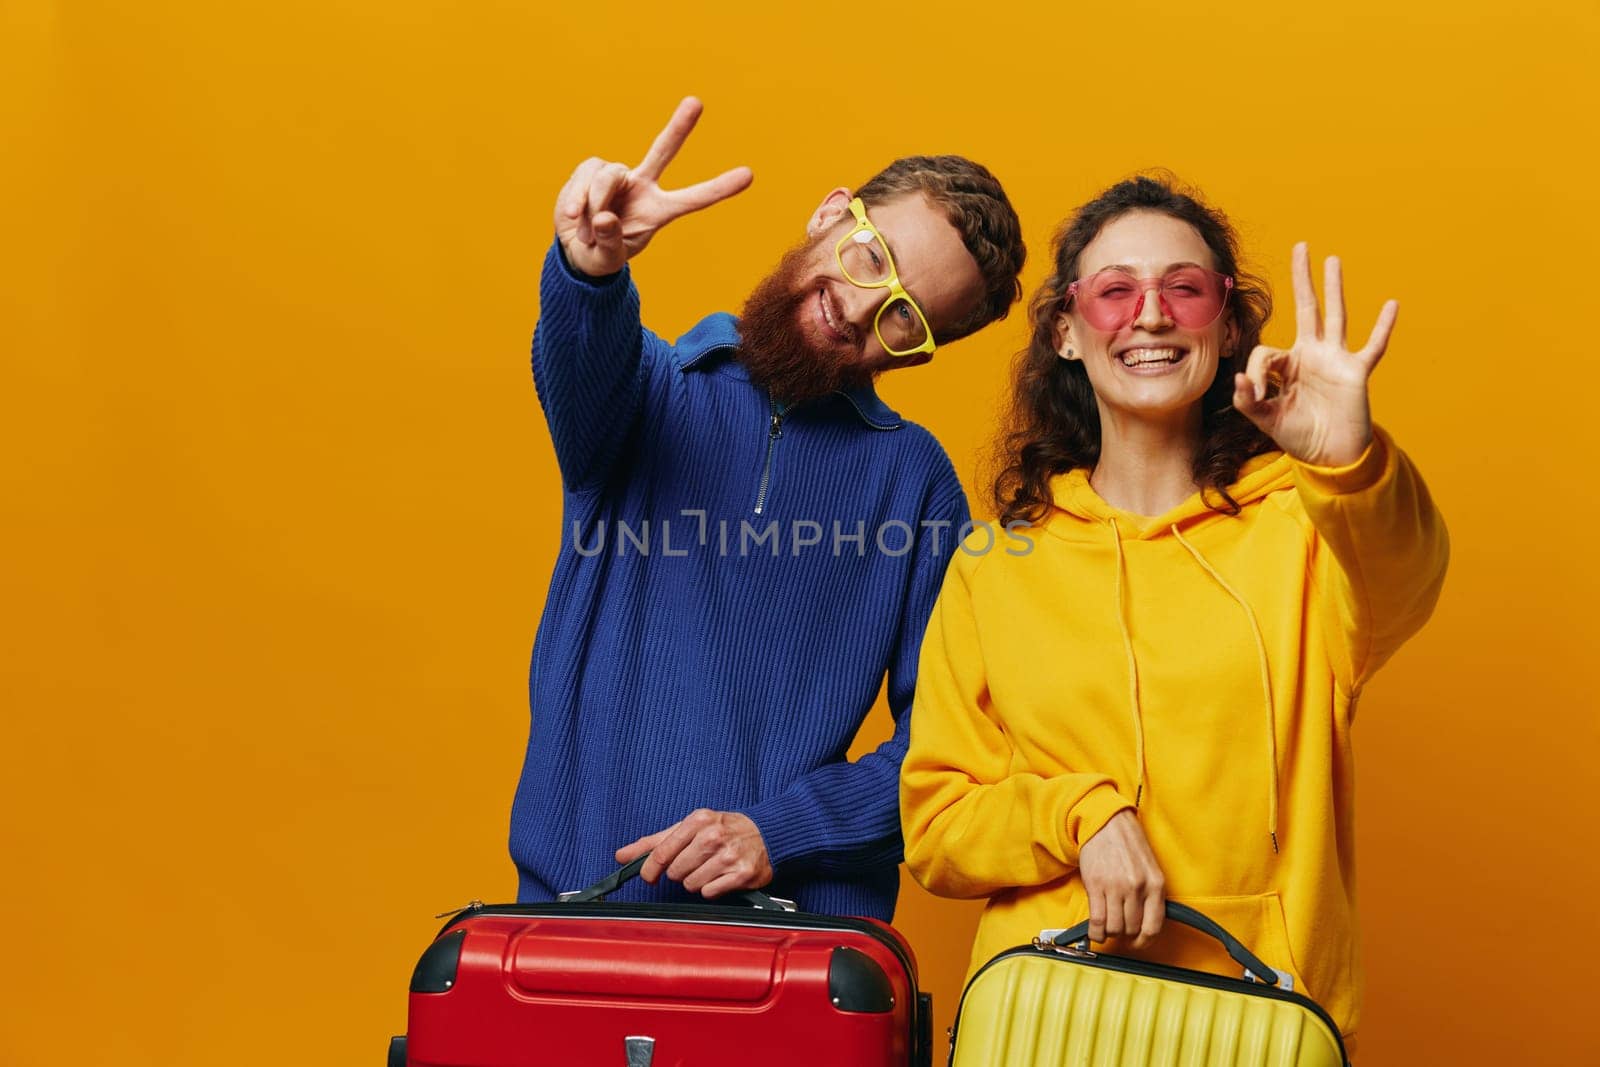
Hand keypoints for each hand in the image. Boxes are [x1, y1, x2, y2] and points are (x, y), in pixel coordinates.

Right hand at [554, 97, 753, 276]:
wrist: (576, 249)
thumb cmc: (601, 255)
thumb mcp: (607, 259)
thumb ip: (610, 241)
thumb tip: (604, 216)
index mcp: (659, 211)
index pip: (693, 198)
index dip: (719, 188)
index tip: (748, 175)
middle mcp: (643, 187)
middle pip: (662, 152)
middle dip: (678, 127)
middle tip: (696, 102)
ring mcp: (618, 177)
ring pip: (609, 178)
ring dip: (593, 206)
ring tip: (586, 231)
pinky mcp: (592, 170)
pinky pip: (586, 176)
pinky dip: (576, 199)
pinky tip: (572, 217)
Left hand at [615, 809, 773, 898]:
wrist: (767, 834)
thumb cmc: (725, 829)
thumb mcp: (690, 827)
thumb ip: (654, 841)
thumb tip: (622, 855)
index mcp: (698, 821)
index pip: (662, 851)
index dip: (650, 869)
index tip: (649, 876)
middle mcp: (714, 836)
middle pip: (675, 871)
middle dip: (680, 872)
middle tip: (694, 863)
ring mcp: (729, 855)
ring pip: (691, 884)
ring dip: (696, 881)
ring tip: (710, 868)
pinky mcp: (742, 874)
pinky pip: (710, 893)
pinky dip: (712, 889)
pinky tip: (721, 877)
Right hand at [1078, 809, 1165, 948]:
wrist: (1106, 823)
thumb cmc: (1128, 844)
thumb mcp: (1150, 868)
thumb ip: (1151, 895)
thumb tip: (1146, 923)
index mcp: (1156, 885)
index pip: (1153, 927)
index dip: (1144, 941)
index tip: (1137, 943)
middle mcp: (1138, 887)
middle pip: (1131, 929)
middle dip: (1125, 935)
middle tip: (1119, 930)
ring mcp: (1116, 887)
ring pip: (1114, 928)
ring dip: (1110, 933)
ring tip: (1107, 928)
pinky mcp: (1096, 886)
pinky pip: (1096, 921)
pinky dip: (1095, 932)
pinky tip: (1095, 931)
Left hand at [1233, 242, 1398, 466]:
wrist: (1330, 456)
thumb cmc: (1299, 436)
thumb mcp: (1266, 420)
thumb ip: (1248, 401)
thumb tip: (1240, 381)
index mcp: (1288, 364)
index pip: (1265, 352)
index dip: (1256, 374)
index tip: (1257, 397)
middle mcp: (1312, 354)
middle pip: (1307, 308)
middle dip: (1302, 279)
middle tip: (1301, 247)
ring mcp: (1335, 360)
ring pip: (1335, 316)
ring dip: (1333, 288)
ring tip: (1332, 260)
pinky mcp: (1356, 372)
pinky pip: (1373, 346)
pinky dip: (1383, 327)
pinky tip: (1392, 304)